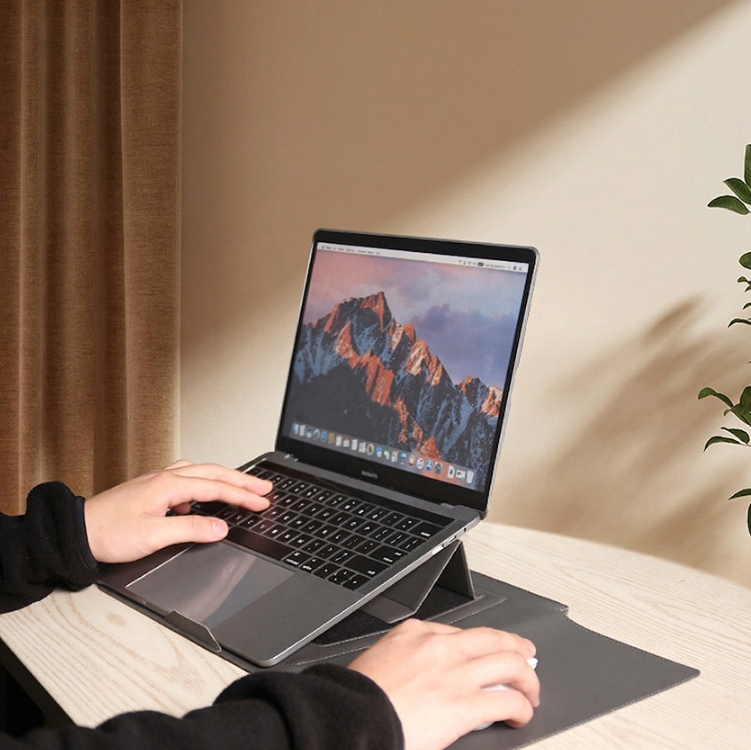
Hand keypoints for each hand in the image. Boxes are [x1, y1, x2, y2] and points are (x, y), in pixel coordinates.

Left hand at [84, 460, 271, 562]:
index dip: (242, 495)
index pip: (216, 488)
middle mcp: (165, 478)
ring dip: (224, 478)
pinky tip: (201, 499)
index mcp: (169, 485)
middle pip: (213, 473)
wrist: (76, 532)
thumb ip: (190, 529)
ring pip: (200, 473)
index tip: (262, 502)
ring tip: (241, 486)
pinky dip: (203, 484)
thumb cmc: (107, 533)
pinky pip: (186, 479)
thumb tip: (220, 527)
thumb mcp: (153, 536)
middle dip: (242, 480)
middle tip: (264, 488)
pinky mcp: (150, 489)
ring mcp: (157, 481)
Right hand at [348, 619, 538, 749]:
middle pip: (492, 638)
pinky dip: (521, 707)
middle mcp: (439, 646)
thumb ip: (406, 660)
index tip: (485, 652)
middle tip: (525, 656)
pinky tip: (520, 715)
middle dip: (515, 647)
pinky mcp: (465, 704)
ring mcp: (454, 672)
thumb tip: (423, 675)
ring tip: (530, 690)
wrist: (350, 718)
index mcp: (414, 633)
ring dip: (526, 678)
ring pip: (509, 663)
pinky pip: (507, 700)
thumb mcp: (379, 661)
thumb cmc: (357, 697)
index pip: (460, 632)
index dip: (480, 644)